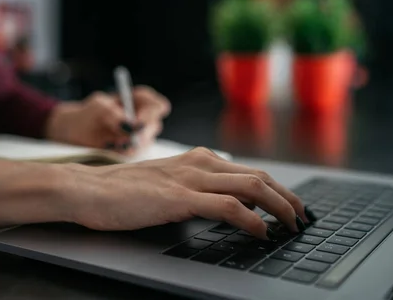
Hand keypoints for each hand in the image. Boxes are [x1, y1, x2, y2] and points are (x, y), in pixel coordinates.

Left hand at [45, 86, 170, 152]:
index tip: (136, 122)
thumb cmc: (90, 112)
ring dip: (128, 146)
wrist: (77, 131)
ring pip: (145, 144)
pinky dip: (121, 155)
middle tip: (123, 140)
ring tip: (108, 143)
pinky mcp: (133, 152)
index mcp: (141, 101)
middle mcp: (146, 119)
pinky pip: (134, 156)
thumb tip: (130, 125)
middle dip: (140, 135)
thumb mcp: (98, 106)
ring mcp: (141, 137)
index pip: (158, 106)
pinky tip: (108, 149)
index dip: (151, 114)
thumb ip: (113, 112)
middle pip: (155, 126)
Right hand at [61, 148, 308, 239]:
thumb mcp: (167, 182)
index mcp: (197, 159)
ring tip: (292, 225)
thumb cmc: (123, 191)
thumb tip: (224, 202)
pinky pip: (227, 207)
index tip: (291, 205)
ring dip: (279, 207)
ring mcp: (190, 179)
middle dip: (288, 197)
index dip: (277, 188)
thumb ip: (195, 187)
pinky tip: (262, 233)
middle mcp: (199, 163)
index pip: (249, 171)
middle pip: (259, 175)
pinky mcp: (179, 198)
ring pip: (251, 187)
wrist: (89, 189)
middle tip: (303, 217)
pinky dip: (252, 220)